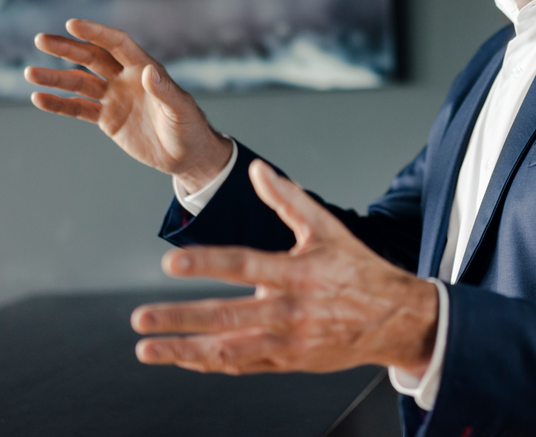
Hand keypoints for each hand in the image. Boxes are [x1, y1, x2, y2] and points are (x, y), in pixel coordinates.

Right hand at [25, 19, 231, 191]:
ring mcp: (114, 99)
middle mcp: (126, 80)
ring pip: (80, 83)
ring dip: (56, 77)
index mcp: (145, 70)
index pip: (117, 44)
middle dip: (67, 49)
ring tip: (30, 73)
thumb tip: (149, 71)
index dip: (96, 33)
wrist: (186, 155)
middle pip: (92, 58)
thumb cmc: (190, 128)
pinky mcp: (107, 119)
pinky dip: (59, 104)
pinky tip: (38, 98)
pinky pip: (78, 109)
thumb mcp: (181, 110)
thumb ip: (165, 91)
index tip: (72, 24)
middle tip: (41, 40)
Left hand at [130, 160, 437, 375]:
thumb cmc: (359, 270)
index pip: (244, 265)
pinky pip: (243, 366)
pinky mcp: (288, 362)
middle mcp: (290, 310)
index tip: (171, 263)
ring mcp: (288, 341)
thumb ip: (288, 199)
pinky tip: (183, 359)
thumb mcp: (328, 228)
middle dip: (180, 318)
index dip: (206, 264)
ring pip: (229, 350)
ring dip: (185, 351)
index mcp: (298, 273)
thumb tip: (258, 169)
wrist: (395, 319)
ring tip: (148, 349)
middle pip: (226, 317)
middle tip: (140, 318)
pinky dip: (209, 364)